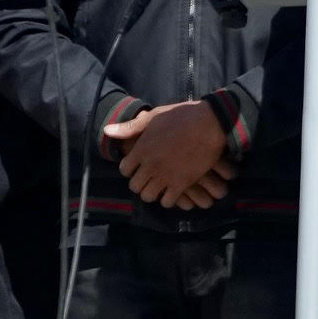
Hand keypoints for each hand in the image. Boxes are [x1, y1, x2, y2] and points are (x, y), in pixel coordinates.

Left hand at [103, 97, 240, 212]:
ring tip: (160, 186)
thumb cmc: (182, 116)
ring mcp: (166, 176)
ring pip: (148, 196)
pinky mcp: (182, 183)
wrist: (210, 123)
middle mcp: (150, 165)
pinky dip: (168, 199)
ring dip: (153, 192)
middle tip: (149, 178)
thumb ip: (130, 127)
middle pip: (135, 186)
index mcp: (142, 148)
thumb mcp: (154, 117)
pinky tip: (173, 190)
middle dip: (140, 183)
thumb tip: (106, 130)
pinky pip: (167, 201)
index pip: (124, 170)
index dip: (130, 169)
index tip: (138, 166)